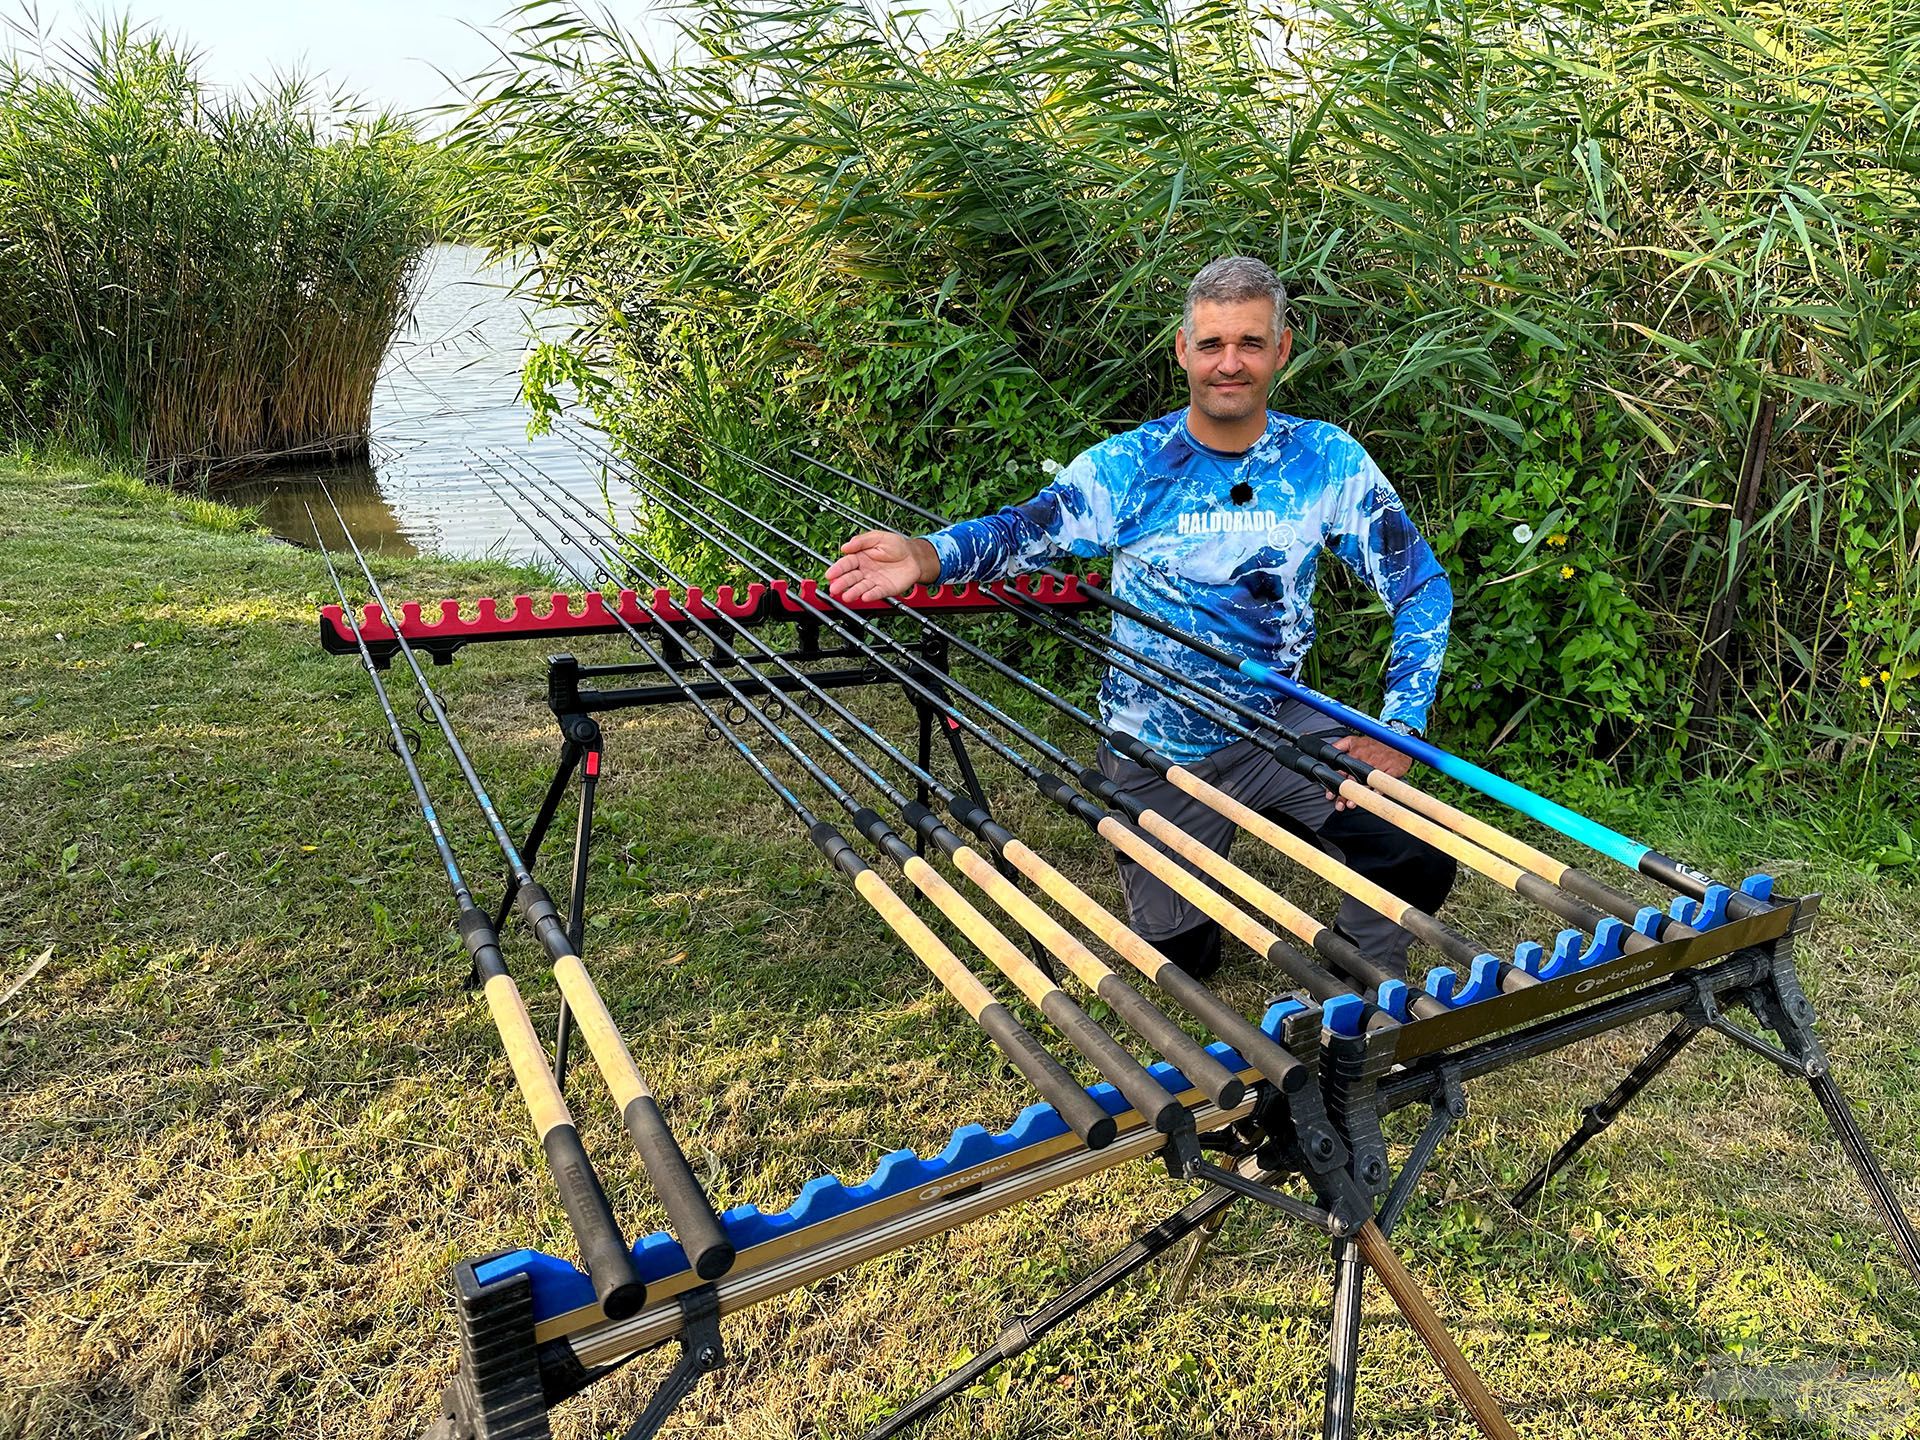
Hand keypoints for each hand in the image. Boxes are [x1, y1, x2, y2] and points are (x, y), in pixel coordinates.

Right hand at [826, 530, 940, 600]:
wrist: (914, 556)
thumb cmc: (896, 545)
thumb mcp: (878, 537)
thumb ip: (861, 541)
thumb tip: (845, 547)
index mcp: (860, 557)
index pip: (846, 564)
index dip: (838, 569)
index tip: (830, 574)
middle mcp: (864, 571)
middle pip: (851, 578)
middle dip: (842, 583)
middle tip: (834, 588)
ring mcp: (874, 581)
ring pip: (861, 587)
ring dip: (853, 592)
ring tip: (846, 596)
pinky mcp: (884, 589)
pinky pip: (876, 593)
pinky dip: (871, 595)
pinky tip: (865, 597)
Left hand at [1324, 733, 1413, 808]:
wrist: (1398, 740)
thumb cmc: (1375, 743)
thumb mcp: (1353, 740)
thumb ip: (1339, 745)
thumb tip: (1326, 750)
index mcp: (1354, 756)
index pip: (1341, 773)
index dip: (1334, 785)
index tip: (1330, 795)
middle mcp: (1365, 762)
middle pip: (1352, 781)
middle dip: (1344, 794)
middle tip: (1340, 804)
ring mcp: (1378, 767)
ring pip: (1366, 784)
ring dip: (1358, 795)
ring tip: (1352, 804)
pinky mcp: (1391, 770)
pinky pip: (1385, 782)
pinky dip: (1379, 791)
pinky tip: (1373, 798)